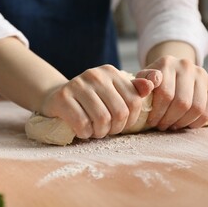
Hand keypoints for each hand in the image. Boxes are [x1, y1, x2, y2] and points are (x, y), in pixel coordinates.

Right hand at [40, 65, 161, 138]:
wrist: (56, 97)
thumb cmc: (89, 99)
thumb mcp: (112, 92)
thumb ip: (132, 90)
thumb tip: (151, 85)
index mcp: (111, 72)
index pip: (134, 101)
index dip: (131, 120)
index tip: (120, 124)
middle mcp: (96, 75)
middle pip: (120, 112)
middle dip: (115, 129)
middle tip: (106, 130)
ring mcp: (78, 84)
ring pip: (102, 119)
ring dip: (99, 133)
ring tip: (95, 131)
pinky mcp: (63, 98)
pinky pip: (82, 124)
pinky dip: (85, 133)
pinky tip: (82, 131)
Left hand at [137, 55, 207, 130]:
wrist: (171, 73)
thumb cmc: (153, 82)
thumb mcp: (141, 82)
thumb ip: (138, 84)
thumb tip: (148, 86)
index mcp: (166, 63)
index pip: (165, 94)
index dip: (158, 112)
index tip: (151, 122)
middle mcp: (186, 65)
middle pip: (181, 102)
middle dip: (169, 119)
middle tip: (161, 126)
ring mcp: (202, 73)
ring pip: (196, 107)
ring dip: (182, 122)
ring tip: (172, 126)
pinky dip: (196, 122)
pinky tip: (185, 124)